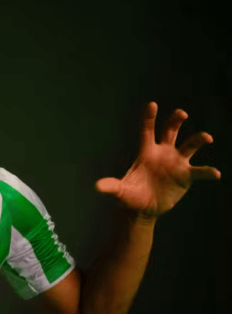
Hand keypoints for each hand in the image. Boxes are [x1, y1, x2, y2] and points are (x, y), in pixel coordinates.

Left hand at [96, 102, 220, 218]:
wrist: (143, 209)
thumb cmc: (130, 196)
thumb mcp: (120, 191)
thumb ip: (111, 186)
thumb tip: (97, 187)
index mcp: (146, 152)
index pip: (147, 131)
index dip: (149, 118)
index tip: (152, 104)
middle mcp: (163, 153)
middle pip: (170, 131)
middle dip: (176, 120)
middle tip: (182, 113)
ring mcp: (176, 163)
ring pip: (189, 146)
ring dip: (198, 139)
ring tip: (207, 137)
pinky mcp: (186, 177)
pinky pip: (200, 172)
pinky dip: (208, 172)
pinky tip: (215, 173)